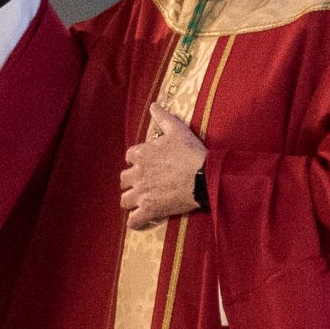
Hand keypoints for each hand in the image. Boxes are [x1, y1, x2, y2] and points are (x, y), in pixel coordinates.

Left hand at [121, 105, 205, 230]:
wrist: (205, 176)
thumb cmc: (192, 152)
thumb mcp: (178, 129)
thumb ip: (163, 118)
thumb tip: (153, 106)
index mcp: (142, 154)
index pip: (129, 157)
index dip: (137, 161)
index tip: (146, 164)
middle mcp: (138, 173)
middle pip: (124, 180)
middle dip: (132, 182)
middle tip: (144, 184)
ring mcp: (142, 193)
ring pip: (125, 200)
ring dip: (131, 201)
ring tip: (140, 203)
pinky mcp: (150, 210)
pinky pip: (134, 220)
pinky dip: (135, 222)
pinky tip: (140, 221)